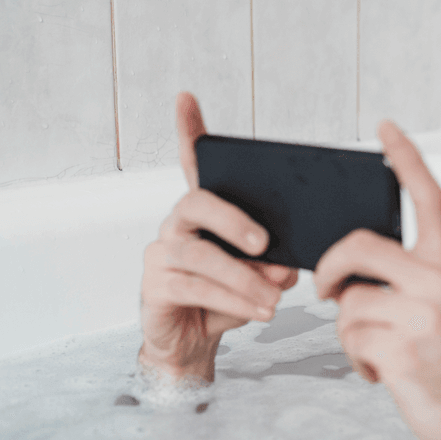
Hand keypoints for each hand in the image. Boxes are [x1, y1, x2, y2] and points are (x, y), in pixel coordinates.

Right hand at [137, 93, 298, 381]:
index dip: (188, 131)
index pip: (192, 165)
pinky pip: (194, 288)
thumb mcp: (262, 276)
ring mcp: (161, 252)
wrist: (194, 341)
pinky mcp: (154, 285)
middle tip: (265, 244)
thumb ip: (274, 264)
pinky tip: (261, 310)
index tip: (186, 98)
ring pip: (201, 256)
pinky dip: (234, 300)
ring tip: (276, 298)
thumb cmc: (230, 297)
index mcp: (205, 212)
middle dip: (234, 220)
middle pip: (197, 203)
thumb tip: (286, 266)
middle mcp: (177, 223)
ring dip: (245, 278)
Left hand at [314, 122, 440, 439]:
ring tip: (380, 353)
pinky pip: (350, 337)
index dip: (405, 158)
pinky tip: (382, 374)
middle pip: (358, 244)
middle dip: (331, 269)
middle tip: (329, 293)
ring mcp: (424, 313)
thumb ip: (407, 282)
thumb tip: (347, 274)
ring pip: (348, 301)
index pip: (428, 197)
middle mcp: (440, 279)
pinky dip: (358, 361)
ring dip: (350, 333)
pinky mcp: (405, 347)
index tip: (385, 127)